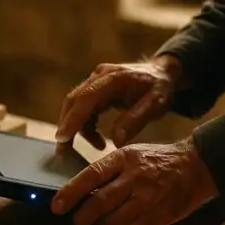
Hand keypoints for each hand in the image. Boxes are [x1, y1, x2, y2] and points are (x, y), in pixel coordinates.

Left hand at [50, 137, 216, 224]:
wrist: (196, 165)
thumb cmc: (156, 160)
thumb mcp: (131, 155)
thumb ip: (108, 171)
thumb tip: (80, 191)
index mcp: (124, 158)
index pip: (90, 176)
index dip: (70, 193)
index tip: (56, 206)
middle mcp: (135, 177)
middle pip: (99, 203)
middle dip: (82, 218)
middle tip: (76, 223)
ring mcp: (149, 197)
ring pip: (114, 221)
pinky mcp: (160, 215)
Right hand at [55, 55, 183, 151]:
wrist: (162, 72)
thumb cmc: (160, 88)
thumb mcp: (155, 105)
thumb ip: (135, 121)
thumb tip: (116, 141)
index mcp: (114, 78)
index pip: (86, 98)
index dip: (72, 119)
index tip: (62, 138)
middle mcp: (100, 76)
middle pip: (73, 101)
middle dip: (66, 127)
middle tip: (63, 152)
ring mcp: (95, 80)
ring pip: (75, 105)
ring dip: (77, 128)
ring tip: (97, 146)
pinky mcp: (95, 87)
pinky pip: (83, 108)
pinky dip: (85, 125)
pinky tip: (98, 139)